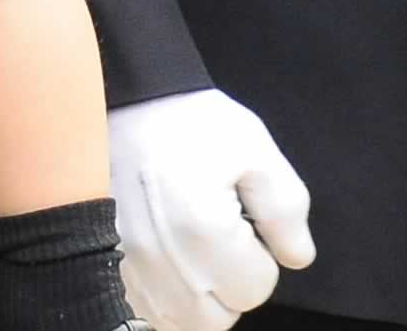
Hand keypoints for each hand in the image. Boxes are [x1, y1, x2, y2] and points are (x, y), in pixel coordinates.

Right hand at [108, 89, 316, 324]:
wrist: (125, 98)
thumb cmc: (191, 121)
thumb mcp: (254, 148)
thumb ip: (286, 208)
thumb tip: (296, 256)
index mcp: (203, 229)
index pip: (257, 288)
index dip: (262, 256)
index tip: (245, 221)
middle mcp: (162, 260)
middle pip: (219, 317)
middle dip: (232, 286)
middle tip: (226, 242)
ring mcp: (129, 266)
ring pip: (182, 322)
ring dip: (200, 299)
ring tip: (199, 253)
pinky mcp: (110, 266)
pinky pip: (147, 311)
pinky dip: (166, 298)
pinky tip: (172, 263)